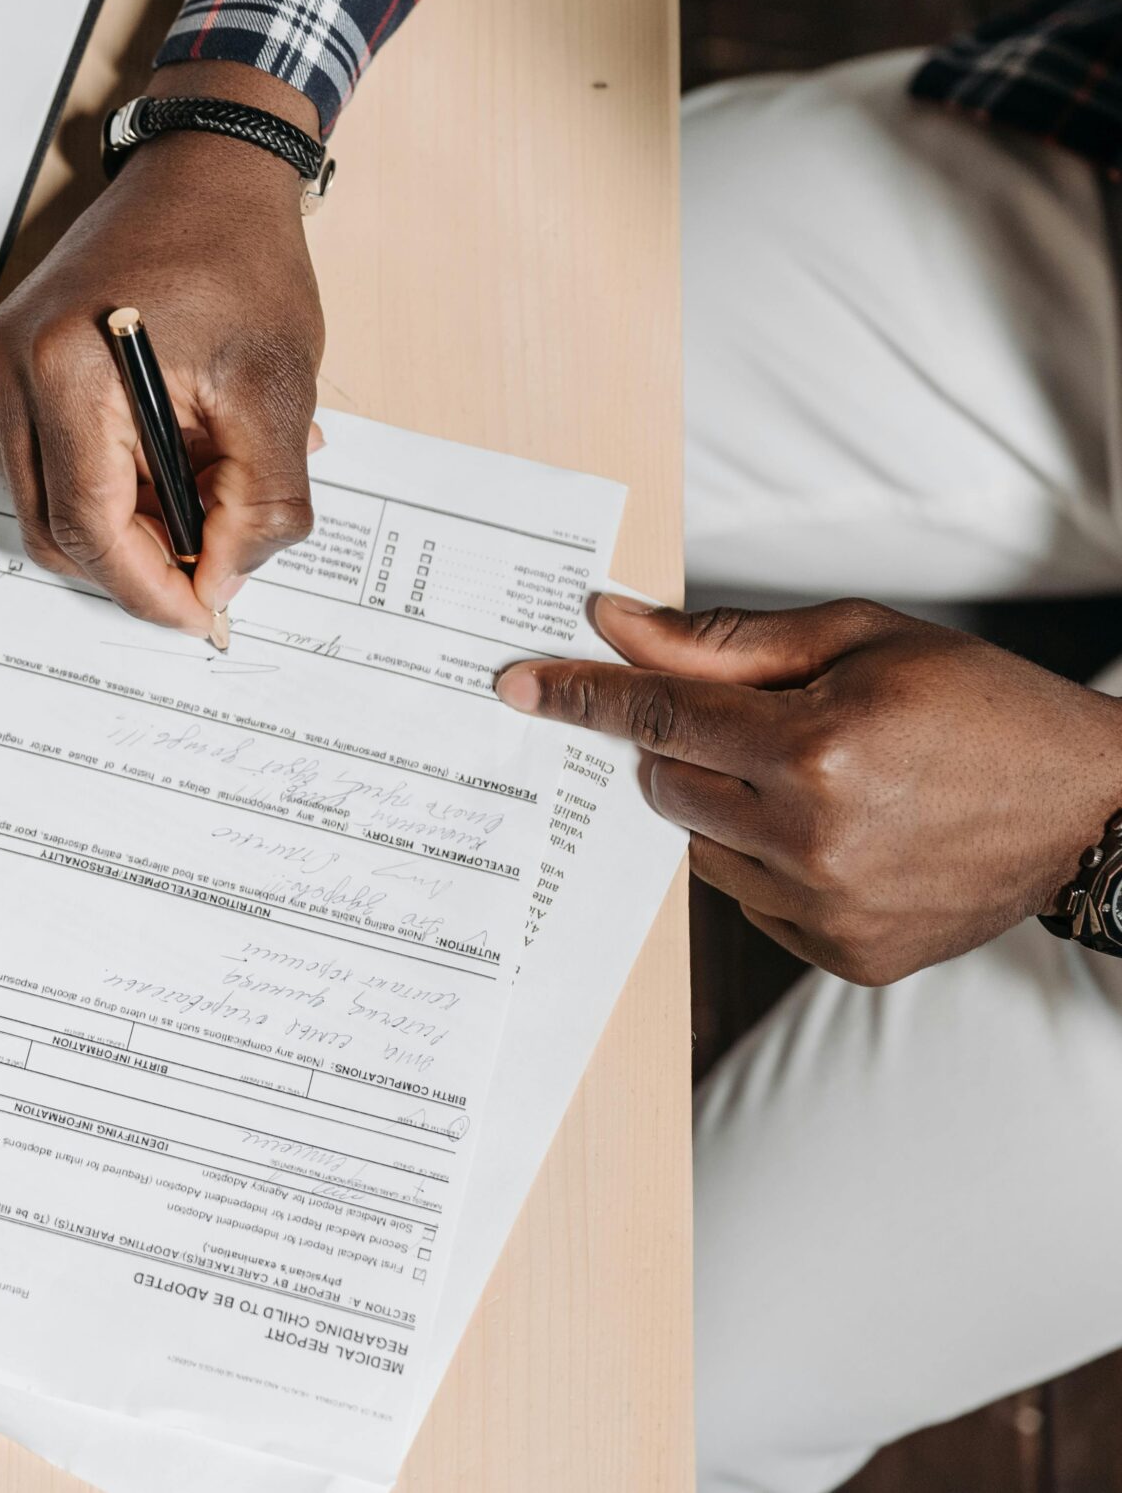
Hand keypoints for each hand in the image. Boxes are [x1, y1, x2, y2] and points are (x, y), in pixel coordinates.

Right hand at [0, 61, 326, 638]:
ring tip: (206, 494)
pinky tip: (176, 459)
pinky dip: (113, 483)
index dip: (148, 586)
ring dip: (127, 525)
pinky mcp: (14, 360)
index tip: (203, 614)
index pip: (88, 525)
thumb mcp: (278, 390)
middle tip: (213, 567)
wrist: (209, 171)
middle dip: (137, 564)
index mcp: (70, 368)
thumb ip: (259, 504)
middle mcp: (15, 367)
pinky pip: (52, 459)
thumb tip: (223, 583)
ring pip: (50, 502)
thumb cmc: (242, 259)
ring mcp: (4, 363)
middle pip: (57, 528)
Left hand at [497, 596, 1121, 984]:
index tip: (520, 685)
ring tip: (813, 777)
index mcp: (816, 748)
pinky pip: (750, 901)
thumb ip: (723, 641)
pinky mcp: (844, 957)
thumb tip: (615, 627)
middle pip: (666, 784)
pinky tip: (839, 833)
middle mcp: (813, 839)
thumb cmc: (978, 704)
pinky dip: (767, 862)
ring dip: (724, 807)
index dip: (583, 695)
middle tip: (745, 723)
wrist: (1094, 807)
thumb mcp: (858, 639)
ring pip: (700, 847)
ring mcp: (828, 911)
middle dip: (678, 746)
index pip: (658, 715)